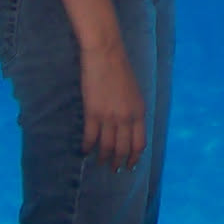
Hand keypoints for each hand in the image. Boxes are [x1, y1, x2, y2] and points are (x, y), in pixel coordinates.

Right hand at [79, 38, 146, 170]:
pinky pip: (90, 137)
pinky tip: (84, 151)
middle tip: (114, 169)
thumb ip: (133, 111)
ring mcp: (109, 117)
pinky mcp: (92, 113)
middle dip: (119, 162)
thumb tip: (129, 129)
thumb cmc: (120, 70)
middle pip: (123, 148)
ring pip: (106, 147)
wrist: (106, 54)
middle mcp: (126, 118)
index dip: (134, 157)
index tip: (131, 165)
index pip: (139, 143)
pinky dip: (87, 147)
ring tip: (100, 163)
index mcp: (139, 111)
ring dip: (103, 158)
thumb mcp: (134, 92)